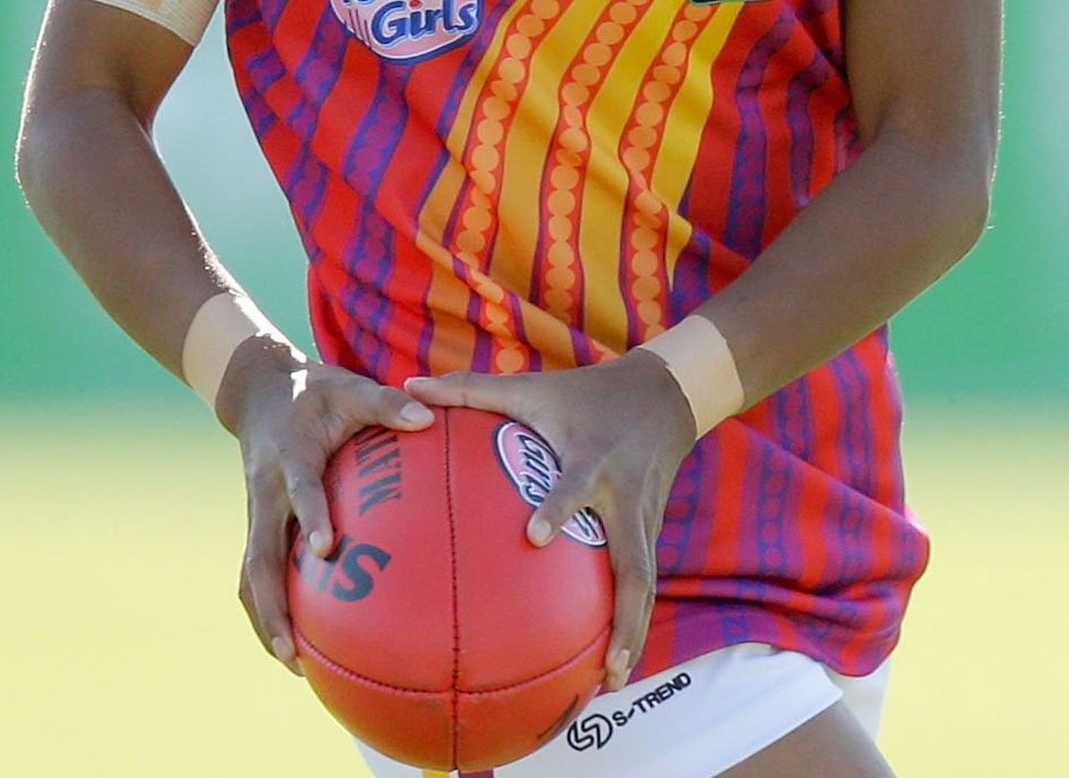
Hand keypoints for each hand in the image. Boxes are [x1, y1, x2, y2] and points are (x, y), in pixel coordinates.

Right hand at [215, 338, 434, 670]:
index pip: (299, 491)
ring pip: (249, 573)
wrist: (257, 389)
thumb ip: (386, 404)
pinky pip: (254, 571)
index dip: (310, 517)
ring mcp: (257, 512)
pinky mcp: (258, 524)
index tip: (325, 550)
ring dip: (264, 616)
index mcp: (290, 457)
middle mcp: (267, 492)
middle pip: (258, 555)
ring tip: (291, 663)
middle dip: (272, 603)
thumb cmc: (315, 391)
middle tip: (292, 649)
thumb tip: (429, 417)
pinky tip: (292, 642)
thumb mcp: (348, 387)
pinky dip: (266, 607)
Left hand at [404, 351, 695, 690]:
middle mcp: (623, 498)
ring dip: (633, 633)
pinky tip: (612, 657)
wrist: (661, 395)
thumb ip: (468, 390)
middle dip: (623, 616)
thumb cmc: (582, 393)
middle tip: (604, 665)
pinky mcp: (651, 532)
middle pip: (634, 567)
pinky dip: (632, 619)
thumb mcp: (530, 387)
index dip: (557, 508)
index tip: (532, 537)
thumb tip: (408, 385)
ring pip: (646, 586)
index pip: (575, 487)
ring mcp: (644, 521)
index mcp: (591, 461)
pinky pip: (644, 581)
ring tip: (611, 682)